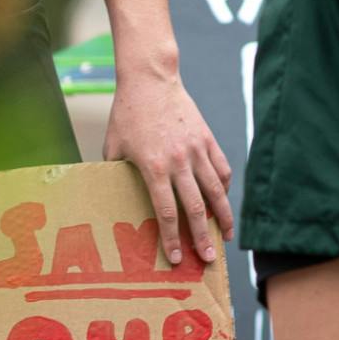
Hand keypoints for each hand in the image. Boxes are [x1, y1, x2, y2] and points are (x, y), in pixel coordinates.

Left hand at [103, 68, 231, 264]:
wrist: (150, 80)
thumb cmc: (127, 114)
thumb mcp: (113, 147)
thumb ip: (116, 175)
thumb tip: (114, 198)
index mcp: (154, 167)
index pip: (166, 212)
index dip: (171, 238)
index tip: (176, 258)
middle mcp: (179, 161)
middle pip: (195, 209)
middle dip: (201, 238)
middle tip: (207, 259)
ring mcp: (197, 150)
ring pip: (216, 192)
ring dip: (223, 218)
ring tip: (226, 238)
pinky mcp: (208, 139)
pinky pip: (222, 170)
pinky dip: (225, 189)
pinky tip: (224, 203)